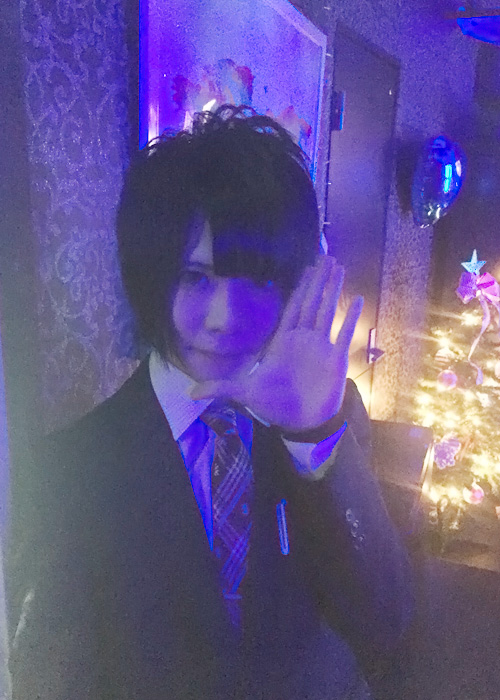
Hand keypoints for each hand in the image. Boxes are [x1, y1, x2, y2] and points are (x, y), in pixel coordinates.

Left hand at [190, 255, 362, 432]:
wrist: (301, 422)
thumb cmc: (274, 405)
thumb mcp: (245, 394)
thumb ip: (222, 388)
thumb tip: (191, 394)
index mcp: (283, 341)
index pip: (293, 307)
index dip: (300, 287)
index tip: (307, 268)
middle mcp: (303, 339)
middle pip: (312, 302)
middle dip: (319, 280)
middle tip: (326, 257)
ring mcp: (321, 346)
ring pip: (328, 311)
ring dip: (333, 290)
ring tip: (339, 268)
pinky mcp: (336, 358)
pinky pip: (345, 333)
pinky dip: (351, 317)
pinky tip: (357, 300)